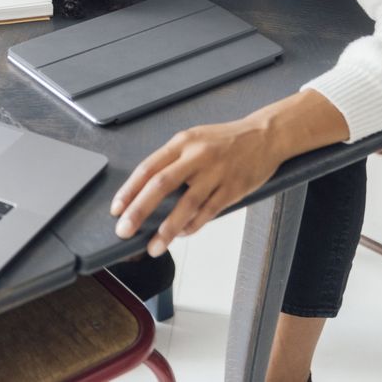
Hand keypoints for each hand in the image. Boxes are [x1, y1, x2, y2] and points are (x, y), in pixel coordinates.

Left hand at [110, 90, 349, 256]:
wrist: (264, 136)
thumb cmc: (224, 140)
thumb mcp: (193, 140)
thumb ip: (172, 162)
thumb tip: (145, 192)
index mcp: (182, 142)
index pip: (148, 167)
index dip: (129, 190)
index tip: (116, 210)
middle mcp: (197, 156)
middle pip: (161, 185)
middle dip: (139, 210)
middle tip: (124, 230)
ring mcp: (216, 172)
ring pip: (186, 204)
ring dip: (167, 229)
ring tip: (153, 246)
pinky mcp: (233, 188)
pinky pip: (208, 212)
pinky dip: (192, 226)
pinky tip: (181, 235)